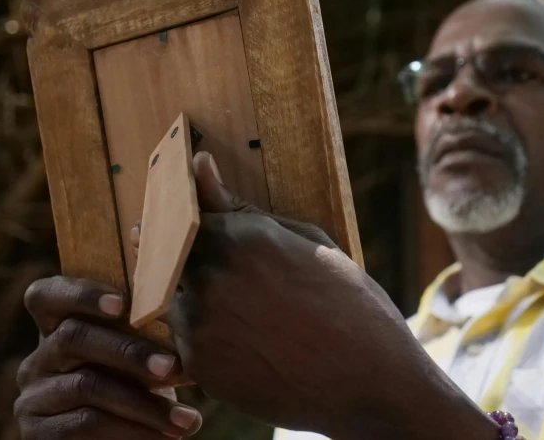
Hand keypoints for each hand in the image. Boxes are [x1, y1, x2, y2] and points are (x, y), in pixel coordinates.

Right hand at [15, 276, 202, 438]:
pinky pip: (86, 423)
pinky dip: (133, 430)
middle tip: (171, 367)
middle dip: (129, 351)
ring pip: (87, 384)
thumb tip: (186, 322)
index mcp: (60, 327)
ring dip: (144, 402)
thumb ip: (143, 335)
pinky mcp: (36, 433)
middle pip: (74, 336)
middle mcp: (40, 358)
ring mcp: (34, 396)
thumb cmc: (136, 388)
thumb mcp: (136, 359)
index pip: (46, 295)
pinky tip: (164, 436)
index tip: (122, 304)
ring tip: (185, 418)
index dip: (80, 293)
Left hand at [141, 152, 497, 439]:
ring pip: (177, 299)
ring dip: (200, 300)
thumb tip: (201, 164)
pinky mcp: (199, 364)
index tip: (200, 223)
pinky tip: (253, 342)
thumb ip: (245, 209)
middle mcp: (213, 277)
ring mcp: (202, 324)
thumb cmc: (349, 302)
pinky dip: (209, 338)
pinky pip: (185, 341)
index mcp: (244, 238)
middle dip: (194, 260)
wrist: (369, 379)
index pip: (187, 214)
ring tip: (256, 315)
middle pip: (173, 256)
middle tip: (236, 279)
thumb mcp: (308, 243)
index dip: (194, 221)